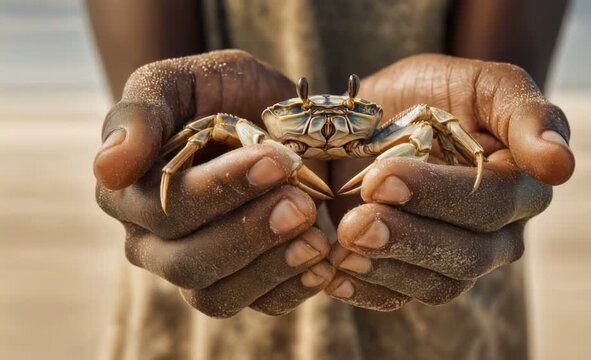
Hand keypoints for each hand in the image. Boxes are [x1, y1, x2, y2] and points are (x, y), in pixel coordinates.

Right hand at [94, 50, 334, 317]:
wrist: (261, 111)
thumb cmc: (215, 93)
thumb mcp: (179, 82)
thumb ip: (141, 112)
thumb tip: (110, 167)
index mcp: (129, 194)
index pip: (162, 211)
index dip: (218, 191)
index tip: (274, 162)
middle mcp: (154, 241)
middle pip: (187, 262)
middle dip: (249, 233)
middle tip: (301, 203)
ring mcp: (197, 268)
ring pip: (216, 296)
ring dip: (270, 267)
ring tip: (315, 238)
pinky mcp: (240, 286)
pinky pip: (257, 306)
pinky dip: (292, 289)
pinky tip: (321, 264)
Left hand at [325, 54, 574, 309]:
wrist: (388, 113)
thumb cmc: (438, 93)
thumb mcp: (481, 83)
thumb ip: (524, 113)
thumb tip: (560, 164)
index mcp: (519, 184)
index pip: (492, 203)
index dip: (439, 195)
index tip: (383, 178)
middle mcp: (497, 230)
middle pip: (468, 254)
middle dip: (407, 236)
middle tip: (355, 219)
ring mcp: (458, 256)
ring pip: (438, 284)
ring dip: (387, 267)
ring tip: (342, 242)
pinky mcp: (418, 274)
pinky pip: (401, 298)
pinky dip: (368, 289)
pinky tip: (337, 273)